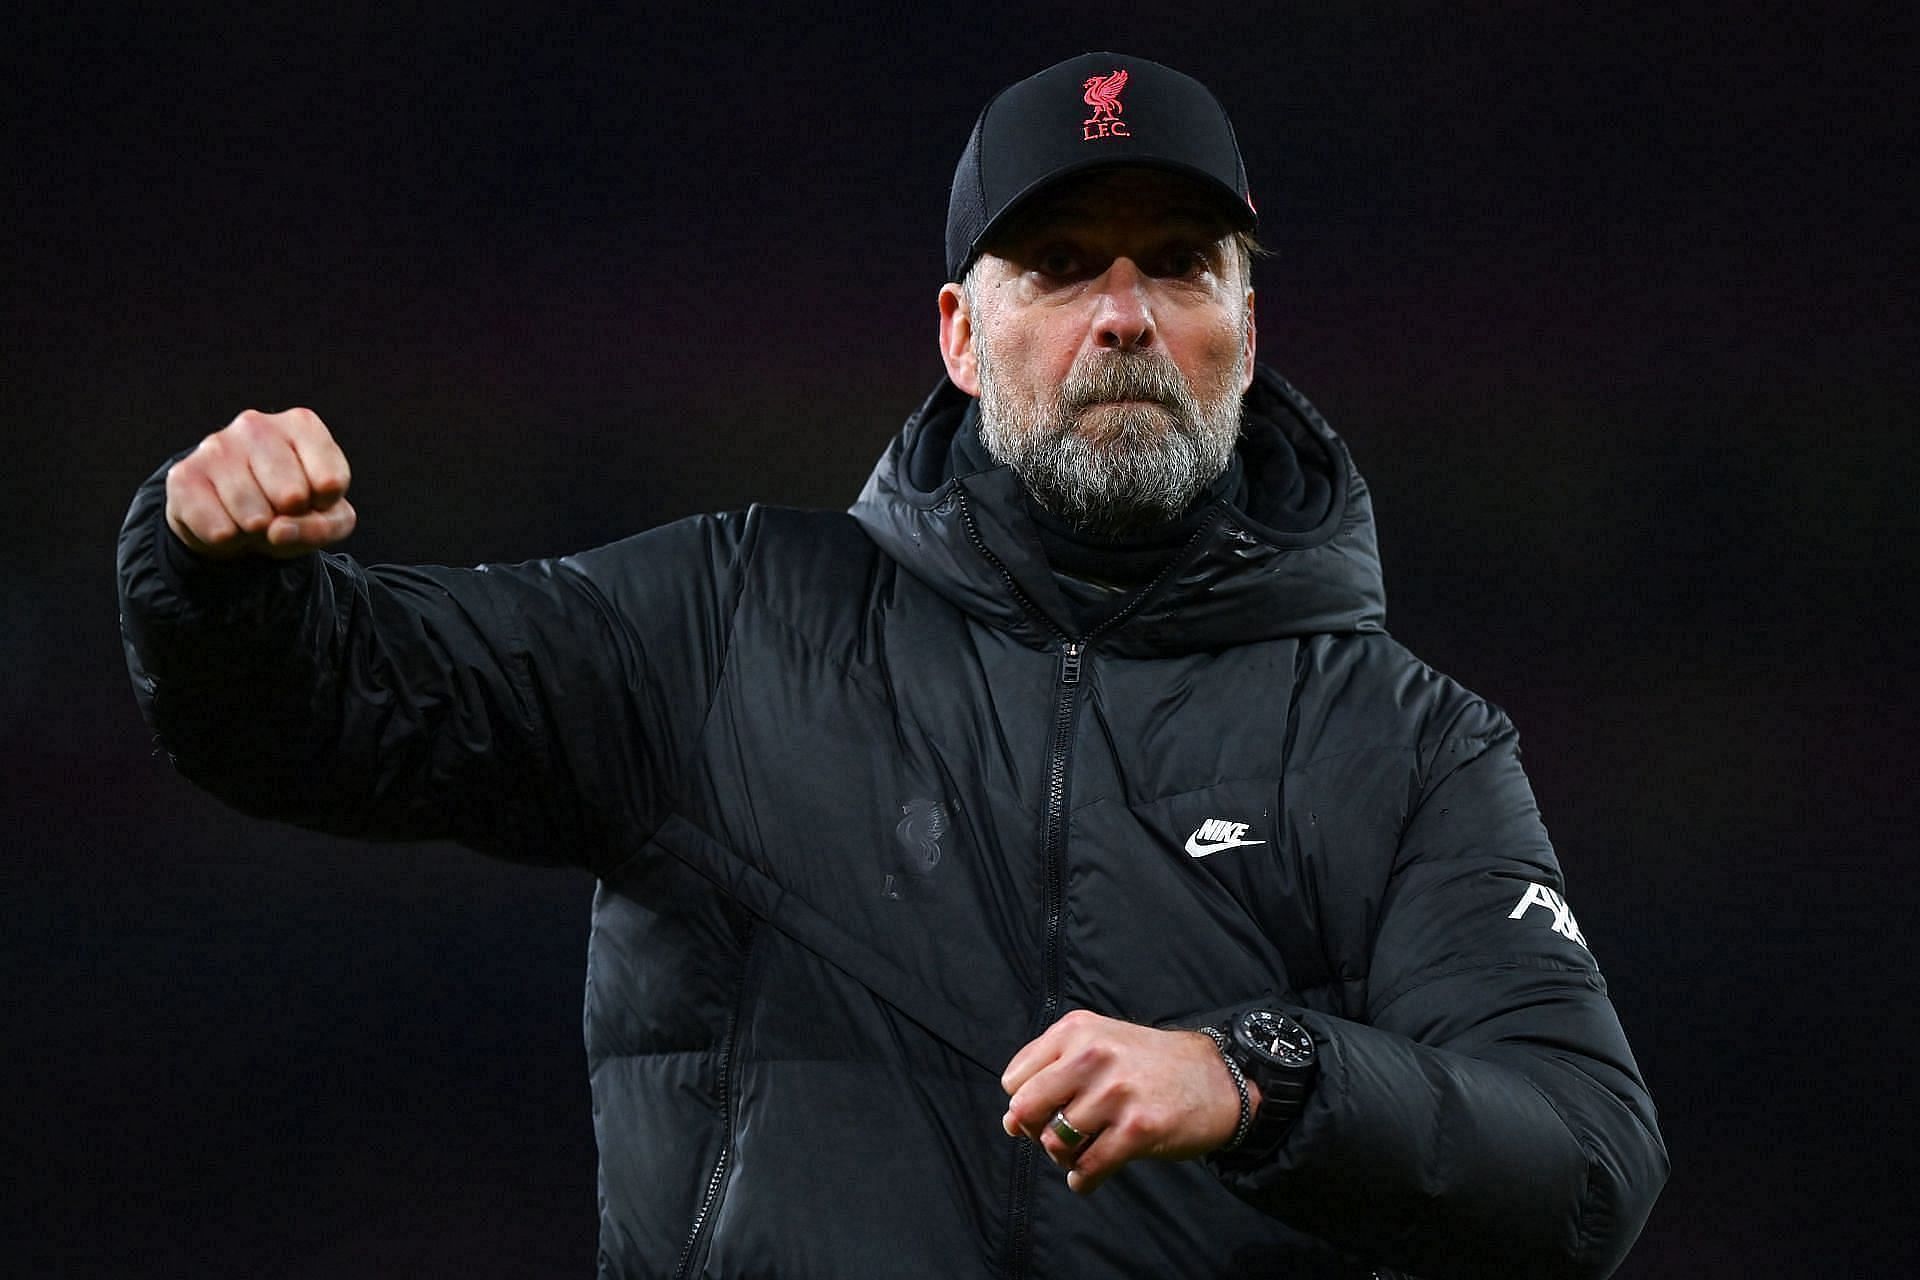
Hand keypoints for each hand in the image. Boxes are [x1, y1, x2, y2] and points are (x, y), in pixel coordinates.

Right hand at [165, 408, 355, 558]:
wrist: (233, 514)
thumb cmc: (291, 508)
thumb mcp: (328, 518)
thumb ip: (323, 526)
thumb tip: (277, 530)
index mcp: (301, 425)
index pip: (331, 482)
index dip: (325, 505)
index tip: (314, 497)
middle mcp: (256, 425)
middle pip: (292, 497)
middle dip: (289, 518)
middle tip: (277, 509)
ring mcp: (216, 446)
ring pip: (254, 517)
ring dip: (257, 532)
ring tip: (252, 516)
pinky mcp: (183, 475)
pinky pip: (218, 530)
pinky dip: (228, 540)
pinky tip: (226, 521)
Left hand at [999, 1009, 1249, 1194]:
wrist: (1217, 1077)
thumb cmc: (1149, 1064)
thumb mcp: (1099, 1042)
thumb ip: (1052, 1070)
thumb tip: (1010, 1122)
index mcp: (1076, 1031)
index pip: (1014, 1079)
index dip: (1024, 1103)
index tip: (1045, 1112)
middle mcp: (1092, 1056)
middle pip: (1025, 1110)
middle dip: (1034, 1131)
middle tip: (1056, 1136)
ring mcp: (1115, 1093)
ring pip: (1054, 1142)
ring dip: (1064, 1157)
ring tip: (1082, 1152)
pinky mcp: (1138, 1129)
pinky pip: (1088, 1167)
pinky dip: (1083, 1180)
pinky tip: (1089, 1175)